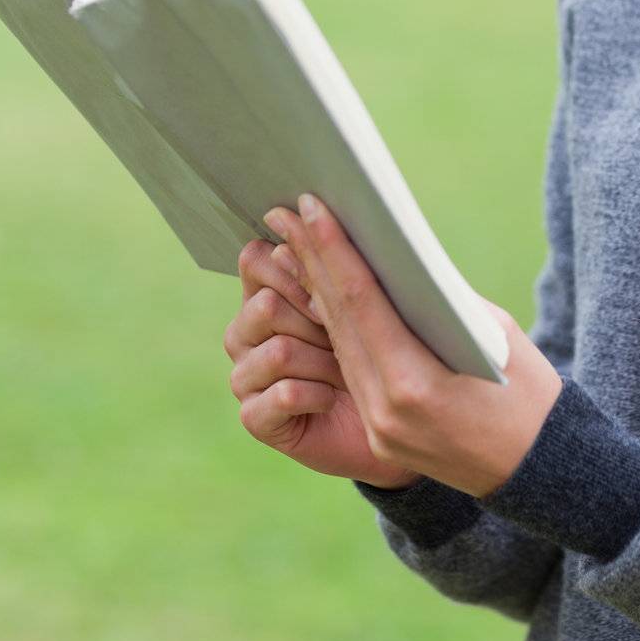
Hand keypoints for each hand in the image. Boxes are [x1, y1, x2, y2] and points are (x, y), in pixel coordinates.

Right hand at [223, 235, 423, 488]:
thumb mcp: (366, 305)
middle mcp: (248, 331)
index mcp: (268, 291)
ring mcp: (247, 376)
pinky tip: (331, 400)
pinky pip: (282, 394)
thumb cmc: (384, 353)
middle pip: (265, 304)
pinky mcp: (256, 418)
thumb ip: (338, 268)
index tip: (332, 283)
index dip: (294, 265)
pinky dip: (316, 395)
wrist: (391, 426)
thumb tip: (315, 214)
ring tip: (344, 374)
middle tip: (345, 340)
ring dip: (321, 363)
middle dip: (315, 322)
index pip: (256, 259)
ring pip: (278, 351)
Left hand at [263, 193, 564, 499]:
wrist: (539, 470)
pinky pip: (352, 371)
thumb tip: (396, 258)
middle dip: (311, 261)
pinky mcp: (379, 435)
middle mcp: (386, 408)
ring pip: (338, 345)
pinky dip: (336, 329)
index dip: (332, 250)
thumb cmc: (527, 391)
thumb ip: (439, 299)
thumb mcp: (493, 332)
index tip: (310, 206)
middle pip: (338, 320)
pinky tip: (321, 294)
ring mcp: (378, 426)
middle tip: (286, 214)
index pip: (361, 301)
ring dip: (314, 291)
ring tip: (296, 244)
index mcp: (416, 382)